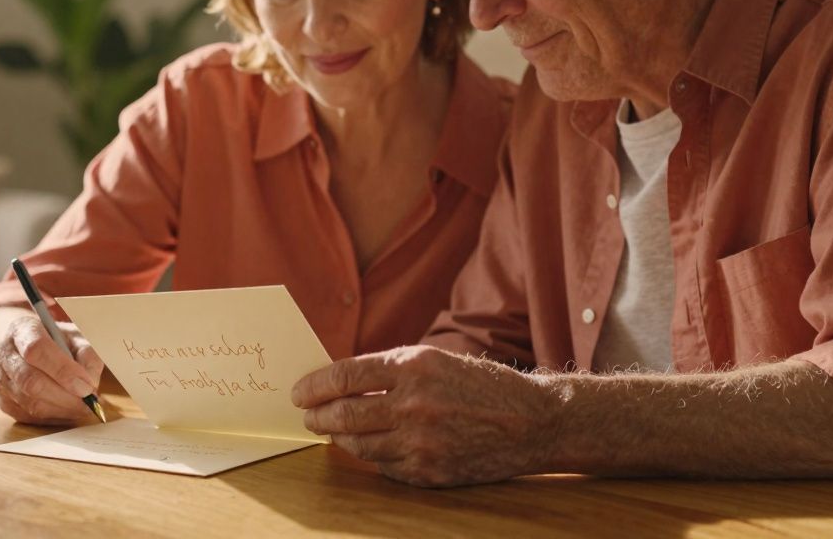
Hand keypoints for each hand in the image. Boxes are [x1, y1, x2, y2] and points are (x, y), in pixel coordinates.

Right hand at [0, 317, 105, 425]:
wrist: (34, 349)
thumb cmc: (59, 342)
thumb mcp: (78, 338)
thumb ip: (88, 354)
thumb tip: (89, 382)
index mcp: (22, 329)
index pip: (36, 349)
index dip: (62, 370)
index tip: (86, 385)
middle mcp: (4, 353)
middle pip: (30, 380)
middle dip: (64, 396)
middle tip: (89, 402)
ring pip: (29, 402)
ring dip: (61, 409)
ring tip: (83, 406)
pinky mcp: (3, 401)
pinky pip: (28, 416)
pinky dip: (53, 417)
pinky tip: (69, 410)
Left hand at [291, 345, 557, 486]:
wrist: (532, 422)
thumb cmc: (480, 384)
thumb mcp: (434, 360)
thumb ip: (388, 370)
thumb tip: (338, 382)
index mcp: (415, 366)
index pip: (345, 376)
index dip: (315, 385)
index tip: (300, 392)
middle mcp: (415, 403)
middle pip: (344, 414)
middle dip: (318, 416)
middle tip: (307, 415)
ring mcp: (422, 442)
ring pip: (358, 444)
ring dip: (337, 438)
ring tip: (329, 431)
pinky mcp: (430, 472)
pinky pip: (383, 466)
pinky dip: (369, 455)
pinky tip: (365, 446)